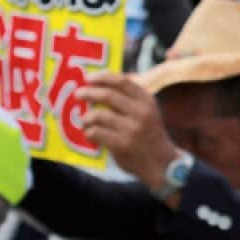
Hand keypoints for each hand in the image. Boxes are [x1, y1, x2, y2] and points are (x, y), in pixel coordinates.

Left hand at [77, 72, 179, 191]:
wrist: (161, 161)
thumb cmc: (149, 133)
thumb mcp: (148, 111)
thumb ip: (131, 97)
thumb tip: (104, 80)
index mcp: (147, 101)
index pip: (123, 82)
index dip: (103, 78)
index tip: (88, 78)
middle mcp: (141, 112)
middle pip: (108, 95)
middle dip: (89, 93)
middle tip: (78, 94)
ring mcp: (132, 129)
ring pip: (99, 115)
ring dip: (87, 118)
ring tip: (85, 121)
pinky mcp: (123, 144)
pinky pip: (97, 133)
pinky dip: (89, 132)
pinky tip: (90, 134)